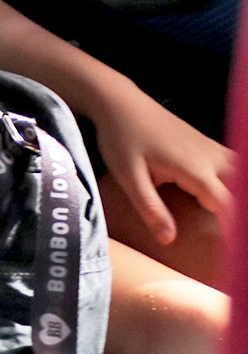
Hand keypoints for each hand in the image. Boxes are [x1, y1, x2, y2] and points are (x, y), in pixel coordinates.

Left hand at [87, 75, 234, 244]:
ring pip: (241, 175)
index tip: (234, 251)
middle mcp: (210, 157)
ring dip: (238, 195)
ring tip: (231, 219)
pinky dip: (237, 182)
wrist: (119, 102)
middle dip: (240, 212)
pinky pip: (235, 165)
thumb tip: (169, 239)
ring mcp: (210, 148)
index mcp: (193, 168)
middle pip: (241, 189)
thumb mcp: (128, 177)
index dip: (234, 229)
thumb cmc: (121, 138)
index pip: (228, 205)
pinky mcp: (206, 145)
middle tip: (235, 237)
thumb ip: (150, 208)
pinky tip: (227, 193)